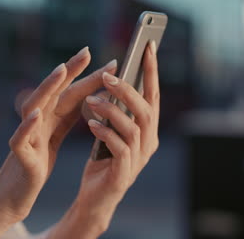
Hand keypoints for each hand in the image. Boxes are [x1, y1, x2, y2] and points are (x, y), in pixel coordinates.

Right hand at [0, 47, 117, 224]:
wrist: (13, 197)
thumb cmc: (34, 166)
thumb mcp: (53, 138)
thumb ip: (66, 118)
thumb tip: (87, 98)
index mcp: (49, 119)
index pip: (71, 94)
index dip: (89, 78)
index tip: (111, 63)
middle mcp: (37, 122)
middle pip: (53, 92)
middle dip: (69, 71)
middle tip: (87, 52)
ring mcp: (27, 137)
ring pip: (33, 106)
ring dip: (46, 88)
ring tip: (60, 71)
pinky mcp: (19, 157)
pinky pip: (19, 139)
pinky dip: (27, 126)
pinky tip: (36, 114)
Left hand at [63, 41, 159, 236]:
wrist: (95, 197)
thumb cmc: (103, 160)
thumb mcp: (111, 130)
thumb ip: (117, 110)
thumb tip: (113, 76)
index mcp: (147, 129)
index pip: (153, 95)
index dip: (152, 71)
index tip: (148, 46)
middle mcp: (148, 142)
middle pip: (146, 108)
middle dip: (128, 89)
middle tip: (108, 76)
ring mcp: (138, 159)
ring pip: (134, 126)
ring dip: (111, 110)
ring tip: (91, 101)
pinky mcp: (124, 173)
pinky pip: (119, 148)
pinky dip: (105, 133)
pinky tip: (91, 125)